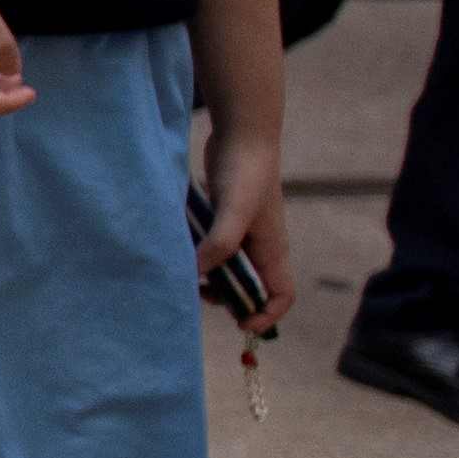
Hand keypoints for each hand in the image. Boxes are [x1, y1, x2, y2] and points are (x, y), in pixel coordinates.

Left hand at [194, 126, 293, 342]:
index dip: (266, 315)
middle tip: (198, 293)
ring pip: (227, 269)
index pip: (281, 295)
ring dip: (208, 277)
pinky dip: (198, 254)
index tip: (240, 324)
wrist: (241, 133)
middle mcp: (260, 245)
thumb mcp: (234, 211)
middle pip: (249, 287)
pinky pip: (212, 248)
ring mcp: (242, 232)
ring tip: (183, 271)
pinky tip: (177, 247)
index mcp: (272, 249)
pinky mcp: (223, 219)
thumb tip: (199, 274)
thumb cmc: (245, 171)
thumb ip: (220, 244)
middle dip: (227, 299)